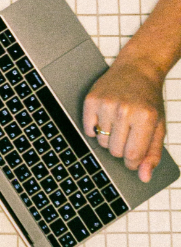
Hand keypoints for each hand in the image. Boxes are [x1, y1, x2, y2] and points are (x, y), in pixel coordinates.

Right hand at [82, 55, 166, 181]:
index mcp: (145, 118)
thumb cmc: (148, 100)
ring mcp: (106, 104)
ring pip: (102, 142)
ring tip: (118, 121)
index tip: (134, 155)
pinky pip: (88, 130)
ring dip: (109, 137)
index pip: (133, 155)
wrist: (137, 69)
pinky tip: (106, 117)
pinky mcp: (91, 100)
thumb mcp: (158, 126)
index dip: (133, 161)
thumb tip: (144, 177)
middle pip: (115, 151)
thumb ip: (152, 154)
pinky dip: (96, 129)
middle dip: (121, 147)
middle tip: (128, 132)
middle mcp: (125, 110)